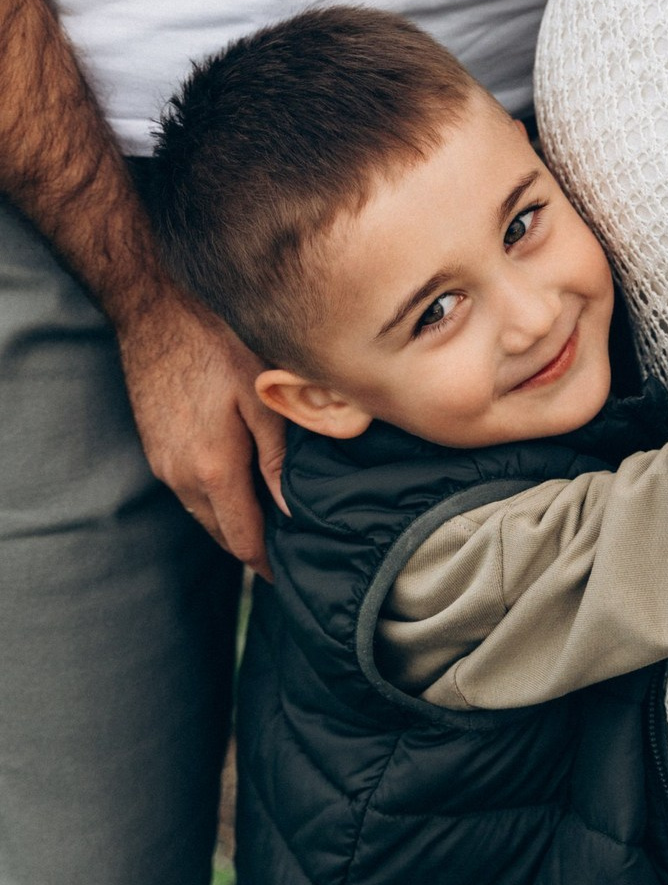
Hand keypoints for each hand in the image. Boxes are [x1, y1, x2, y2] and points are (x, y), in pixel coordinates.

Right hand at [117, 293, 285, 578]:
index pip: (242, 541)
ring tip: (274, 527)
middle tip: (292, 556)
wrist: (156, 308)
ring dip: (235, 524)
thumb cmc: (220, 345)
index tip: (294, 576)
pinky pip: (190, 491)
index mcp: (212, 471)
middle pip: (221, 534)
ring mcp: (162, 462)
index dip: (267, 565)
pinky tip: (243, 489)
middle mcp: (180, 476)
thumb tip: (295, 513)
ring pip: (204, 513)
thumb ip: (279, 462)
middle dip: (254, 550)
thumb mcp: (264, 401)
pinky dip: (217, 501)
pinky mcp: (155, 447)